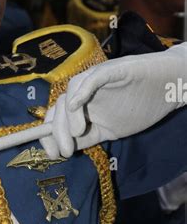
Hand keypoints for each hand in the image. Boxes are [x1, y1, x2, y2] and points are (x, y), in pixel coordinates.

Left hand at [41, 43, 186, 158]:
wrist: (173, 87)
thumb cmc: (144, 106)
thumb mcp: (112, 131)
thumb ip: (89, 137)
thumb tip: (65, 148)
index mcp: (85, 106)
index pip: (58, 117)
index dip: (49, 134)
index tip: (51, 154)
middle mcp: (86, 91)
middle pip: (61, 105)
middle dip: (57, 130)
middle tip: (62, 151)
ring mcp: (98, 78)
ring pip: (72, 90)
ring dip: (69, 115)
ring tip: (77, 133)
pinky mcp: (112, 69)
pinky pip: (92, 78)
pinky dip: (81, 90)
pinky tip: (74, 105)